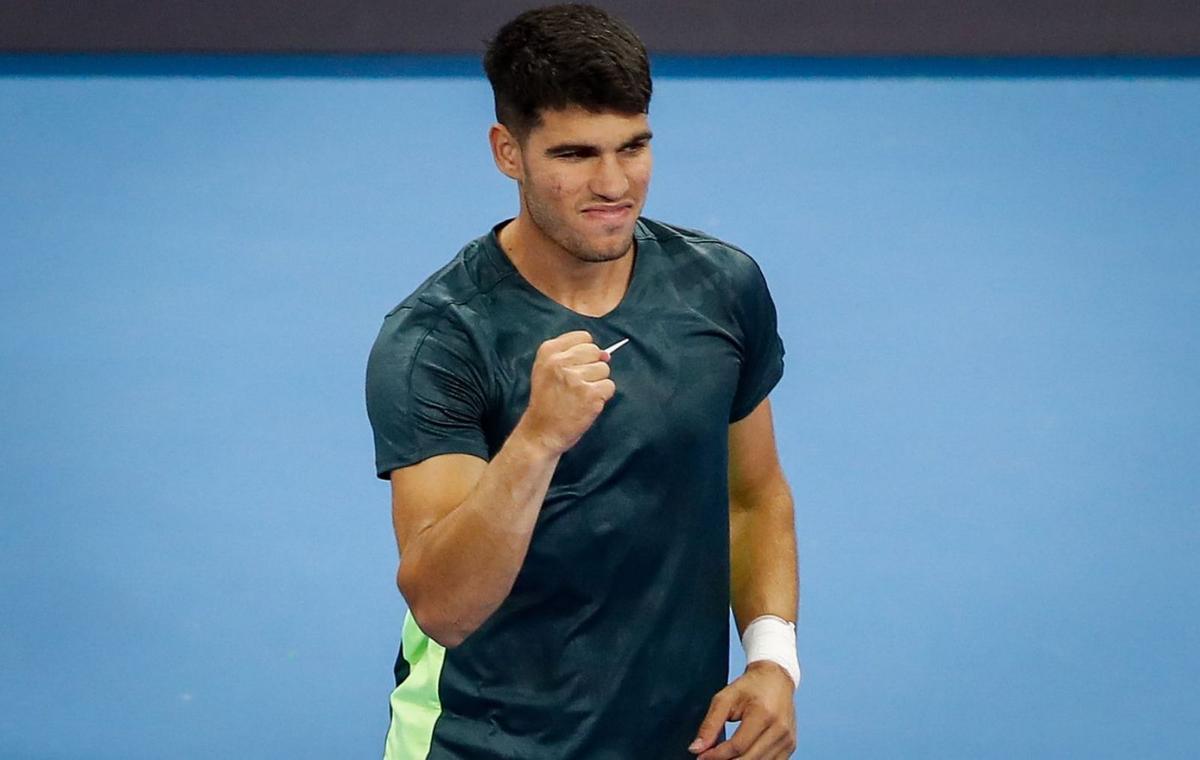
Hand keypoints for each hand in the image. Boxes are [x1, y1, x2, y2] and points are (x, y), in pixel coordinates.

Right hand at [517, 330, 614, 455]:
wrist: (541, 432)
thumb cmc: (546, 401)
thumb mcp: (546, 370)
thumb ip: (573, 355)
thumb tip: (607, 354)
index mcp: (548, 351)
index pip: (583, 337)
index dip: (585, 352)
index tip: (575, 366)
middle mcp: (561, 362)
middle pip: (595, 351)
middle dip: (592, 367)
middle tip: (576, 385)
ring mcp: (576, 378)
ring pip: (604, 370)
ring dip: (597, 383)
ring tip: (580, 396)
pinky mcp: (590, 394)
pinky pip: (609, 386)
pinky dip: (602, 397)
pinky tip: (586, 404)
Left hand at [689, 661, 796, 759]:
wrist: (776, 679)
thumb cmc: (749, 687)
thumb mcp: (724, 698)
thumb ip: (710, 724)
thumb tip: (696, 749)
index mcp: (763, 714)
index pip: (737, 746)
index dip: (716, 756)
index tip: (701, 757)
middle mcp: (780, 729)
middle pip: (749, 759)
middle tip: (708, 759)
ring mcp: (788, 740)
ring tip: (722, 757)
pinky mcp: (790, 746)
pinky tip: (739, 757)